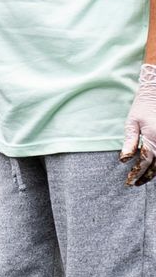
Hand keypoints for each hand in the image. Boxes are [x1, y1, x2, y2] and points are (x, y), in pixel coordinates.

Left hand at [120, 63, 155, 186]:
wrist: (155, 92)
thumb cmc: (142, 107)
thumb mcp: (132, 123)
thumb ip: (130, 142)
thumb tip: (124, 160)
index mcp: (153, 138)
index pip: (144, 161)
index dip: (136, 173)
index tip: (128, 182)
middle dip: (146, 176)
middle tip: (135, 184)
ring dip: (155, 171)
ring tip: (145, 179)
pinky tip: (154, 167)